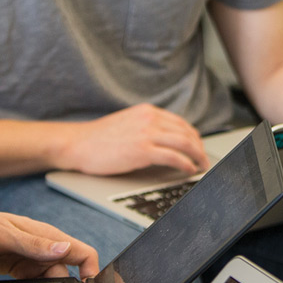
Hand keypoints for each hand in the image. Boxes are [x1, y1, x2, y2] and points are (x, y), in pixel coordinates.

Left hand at [0, 192, 98, 278]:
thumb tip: (65, 251)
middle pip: (69, 271)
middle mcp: (40, 248)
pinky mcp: (14, 269)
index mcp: (44, 235)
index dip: (91, 272)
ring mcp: (27, 259)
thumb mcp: (1, 236)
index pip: (82, 252)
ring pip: (52, 279)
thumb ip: (34, 245)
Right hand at [51, 104, 208, 176]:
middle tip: (204, 160)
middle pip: (187, 132)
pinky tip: (188, 170)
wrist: (77, 144)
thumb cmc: (98, 139)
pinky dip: (185, 164)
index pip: (180, 123)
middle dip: (199, 148)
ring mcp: (147, 134)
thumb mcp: (127, 124)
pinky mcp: (142, 150)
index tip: (198, 148)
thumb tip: (165, 140)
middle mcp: (150, 119)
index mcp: (147, 112)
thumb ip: (146, 127)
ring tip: (201, 167)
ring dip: (197, 157)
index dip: (193, 137)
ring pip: (184, 143)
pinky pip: (173, 157)